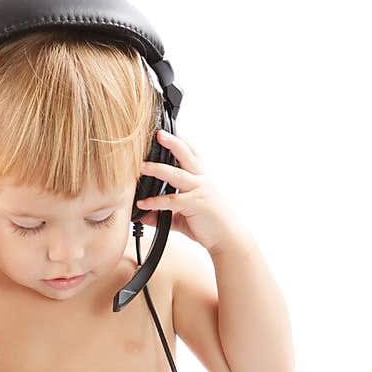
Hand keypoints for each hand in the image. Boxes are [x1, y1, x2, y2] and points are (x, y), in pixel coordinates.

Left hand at [135, 130, 239, 252]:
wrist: (229, 239)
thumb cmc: (210, 224)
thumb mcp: (184, 217)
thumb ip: (164, 213)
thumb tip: (142, 214)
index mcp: (201, 178)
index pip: (191, 153)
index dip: (180, 141)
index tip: (166, 132)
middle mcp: (202, 180)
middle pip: (186, 155)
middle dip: (172, 143)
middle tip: (158, 134)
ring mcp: (200, 191)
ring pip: (176, 174)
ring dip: (157, 169)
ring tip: (142, 166)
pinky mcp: (196, 204)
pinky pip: (172, 200)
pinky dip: (155, 202)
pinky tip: (143, 204)